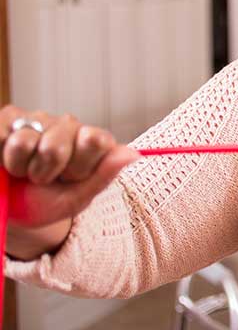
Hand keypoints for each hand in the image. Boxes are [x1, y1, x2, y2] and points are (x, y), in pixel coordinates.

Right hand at [0, 105, 138, 256]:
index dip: (79, 167)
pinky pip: (0, 138)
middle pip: (55, 148)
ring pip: (23, 143)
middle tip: (45, 178)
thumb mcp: (77, 198)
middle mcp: (67, 124)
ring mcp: (36, 119)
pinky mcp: (7, 119)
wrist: (12, 210)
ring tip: (24, 171)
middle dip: (46, 172)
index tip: (73, 178)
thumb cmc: (48, 202)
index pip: (95, 140)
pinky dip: (0, 159)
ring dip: (21, 166)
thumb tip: (133, 154)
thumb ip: (103, 175)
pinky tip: (7, 161)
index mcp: (92, 140)